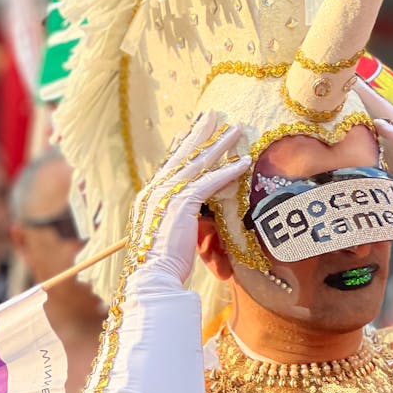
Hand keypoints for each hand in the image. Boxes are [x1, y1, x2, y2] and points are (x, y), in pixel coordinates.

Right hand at [128, 111, 250, 283]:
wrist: (151, 278)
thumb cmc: (160, 266)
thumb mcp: (166, 236)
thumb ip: (176, 221)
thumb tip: (190, 218)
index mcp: (148, 197)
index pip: (169, 165)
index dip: (183, 146)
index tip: (193, 130)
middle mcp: (155, 190)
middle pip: (182, 155)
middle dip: (199, 133)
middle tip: (213, 114)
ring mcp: (167, 195)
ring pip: (198, 163)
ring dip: (219, 144)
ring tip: (236, 129)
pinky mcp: (182, 204)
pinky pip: (209, 181)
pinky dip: (227, 171)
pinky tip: (243, 162)